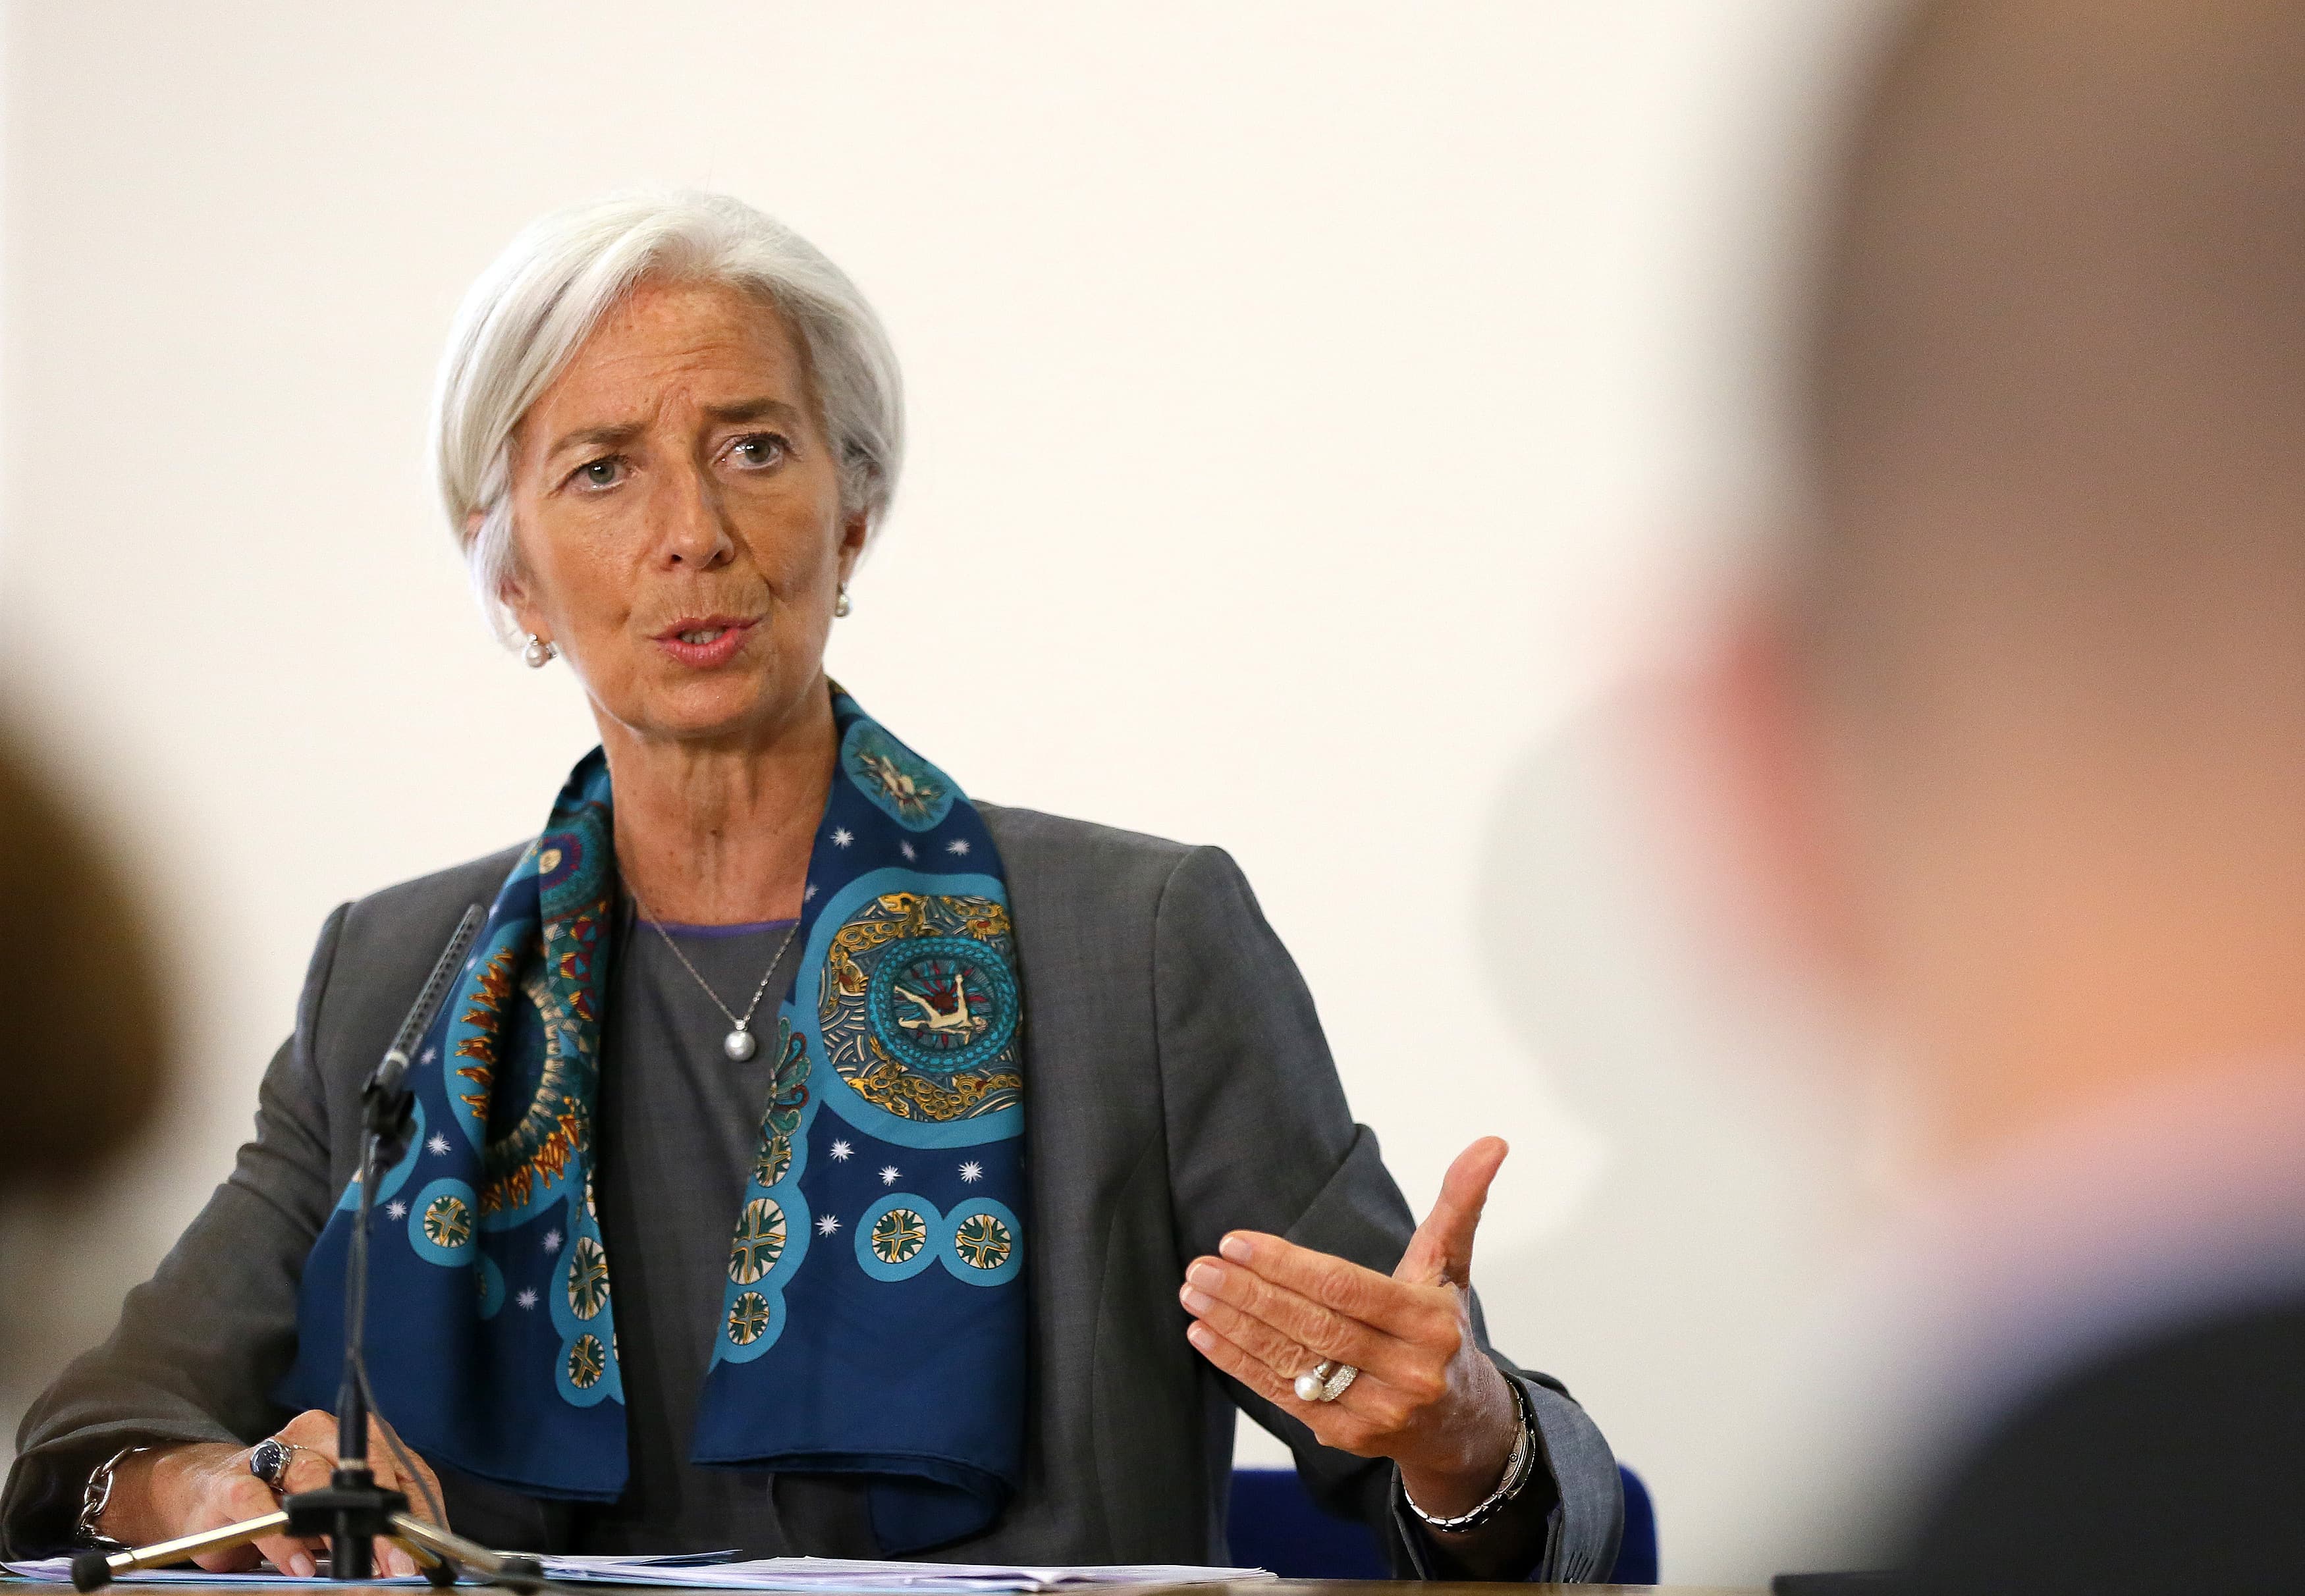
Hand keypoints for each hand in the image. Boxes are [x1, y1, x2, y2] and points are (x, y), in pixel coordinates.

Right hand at [100, 1410, 445, 1576]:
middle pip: (361, 1472)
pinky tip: (298, 1563)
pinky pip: (259, 1503)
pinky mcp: (232, 1482)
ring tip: (349, 1564)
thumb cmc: (284, 1500)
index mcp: (352, 1438)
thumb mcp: (336, 1509)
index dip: (414, 1510)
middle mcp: (316, 1435)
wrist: (207, 1492)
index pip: (399, 1467)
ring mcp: (273, 1454)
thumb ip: (371, 1522)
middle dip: (381, 1522)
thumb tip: (413, 1557)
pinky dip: (282, 1536)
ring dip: (336, 1527)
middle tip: (393, 1564)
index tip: (423, 1550)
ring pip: (313, 1477)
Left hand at [1179, 1137, 1523, 1517]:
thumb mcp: (1451, 1267)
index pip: (1346, 1288)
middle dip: (1249, 1293)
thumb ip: (1460, 1204)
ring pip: (1294, 1361)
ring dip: (1234, 1327)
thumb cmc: (1444, 1328)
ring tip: (1193, 1293)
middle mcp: (1408, 1370)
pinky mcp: (1348, 1436)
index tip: (1236, 1241)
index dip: (1287, 1265)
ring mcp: (1378, 1410)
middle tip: (1201, 1267)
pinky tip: (1204, 1335)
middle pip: (1314, 1325)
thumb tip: (1492, 1141)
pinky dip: (1240, 1364)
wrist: (1462, 1424)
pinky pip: (1284, 1394)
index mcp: (1430, 1322)